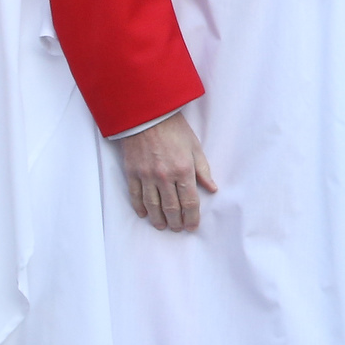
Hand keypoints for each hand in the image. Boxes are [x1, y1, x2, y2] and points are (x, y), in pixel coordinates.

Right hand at [123, 113, 217, 230]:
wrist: (147, 114)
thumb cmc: (174, 128)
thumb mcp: (194, 147)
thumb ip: (203, 170)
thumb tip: (212, 188)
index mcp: (183, 170)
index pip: (189, 202)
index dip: (192, 217)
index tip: (192, 226)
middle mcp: (165, 176)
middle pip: (171, 208)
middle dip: (176, 222)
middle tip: (178, 229)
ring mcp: (147, 175)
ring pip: (153, 205)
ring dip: (158, 219)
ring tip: (163, 226)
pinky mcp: (132, 172)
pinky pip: (135, 195)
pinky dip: (140, 207)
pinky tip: (144, 214)